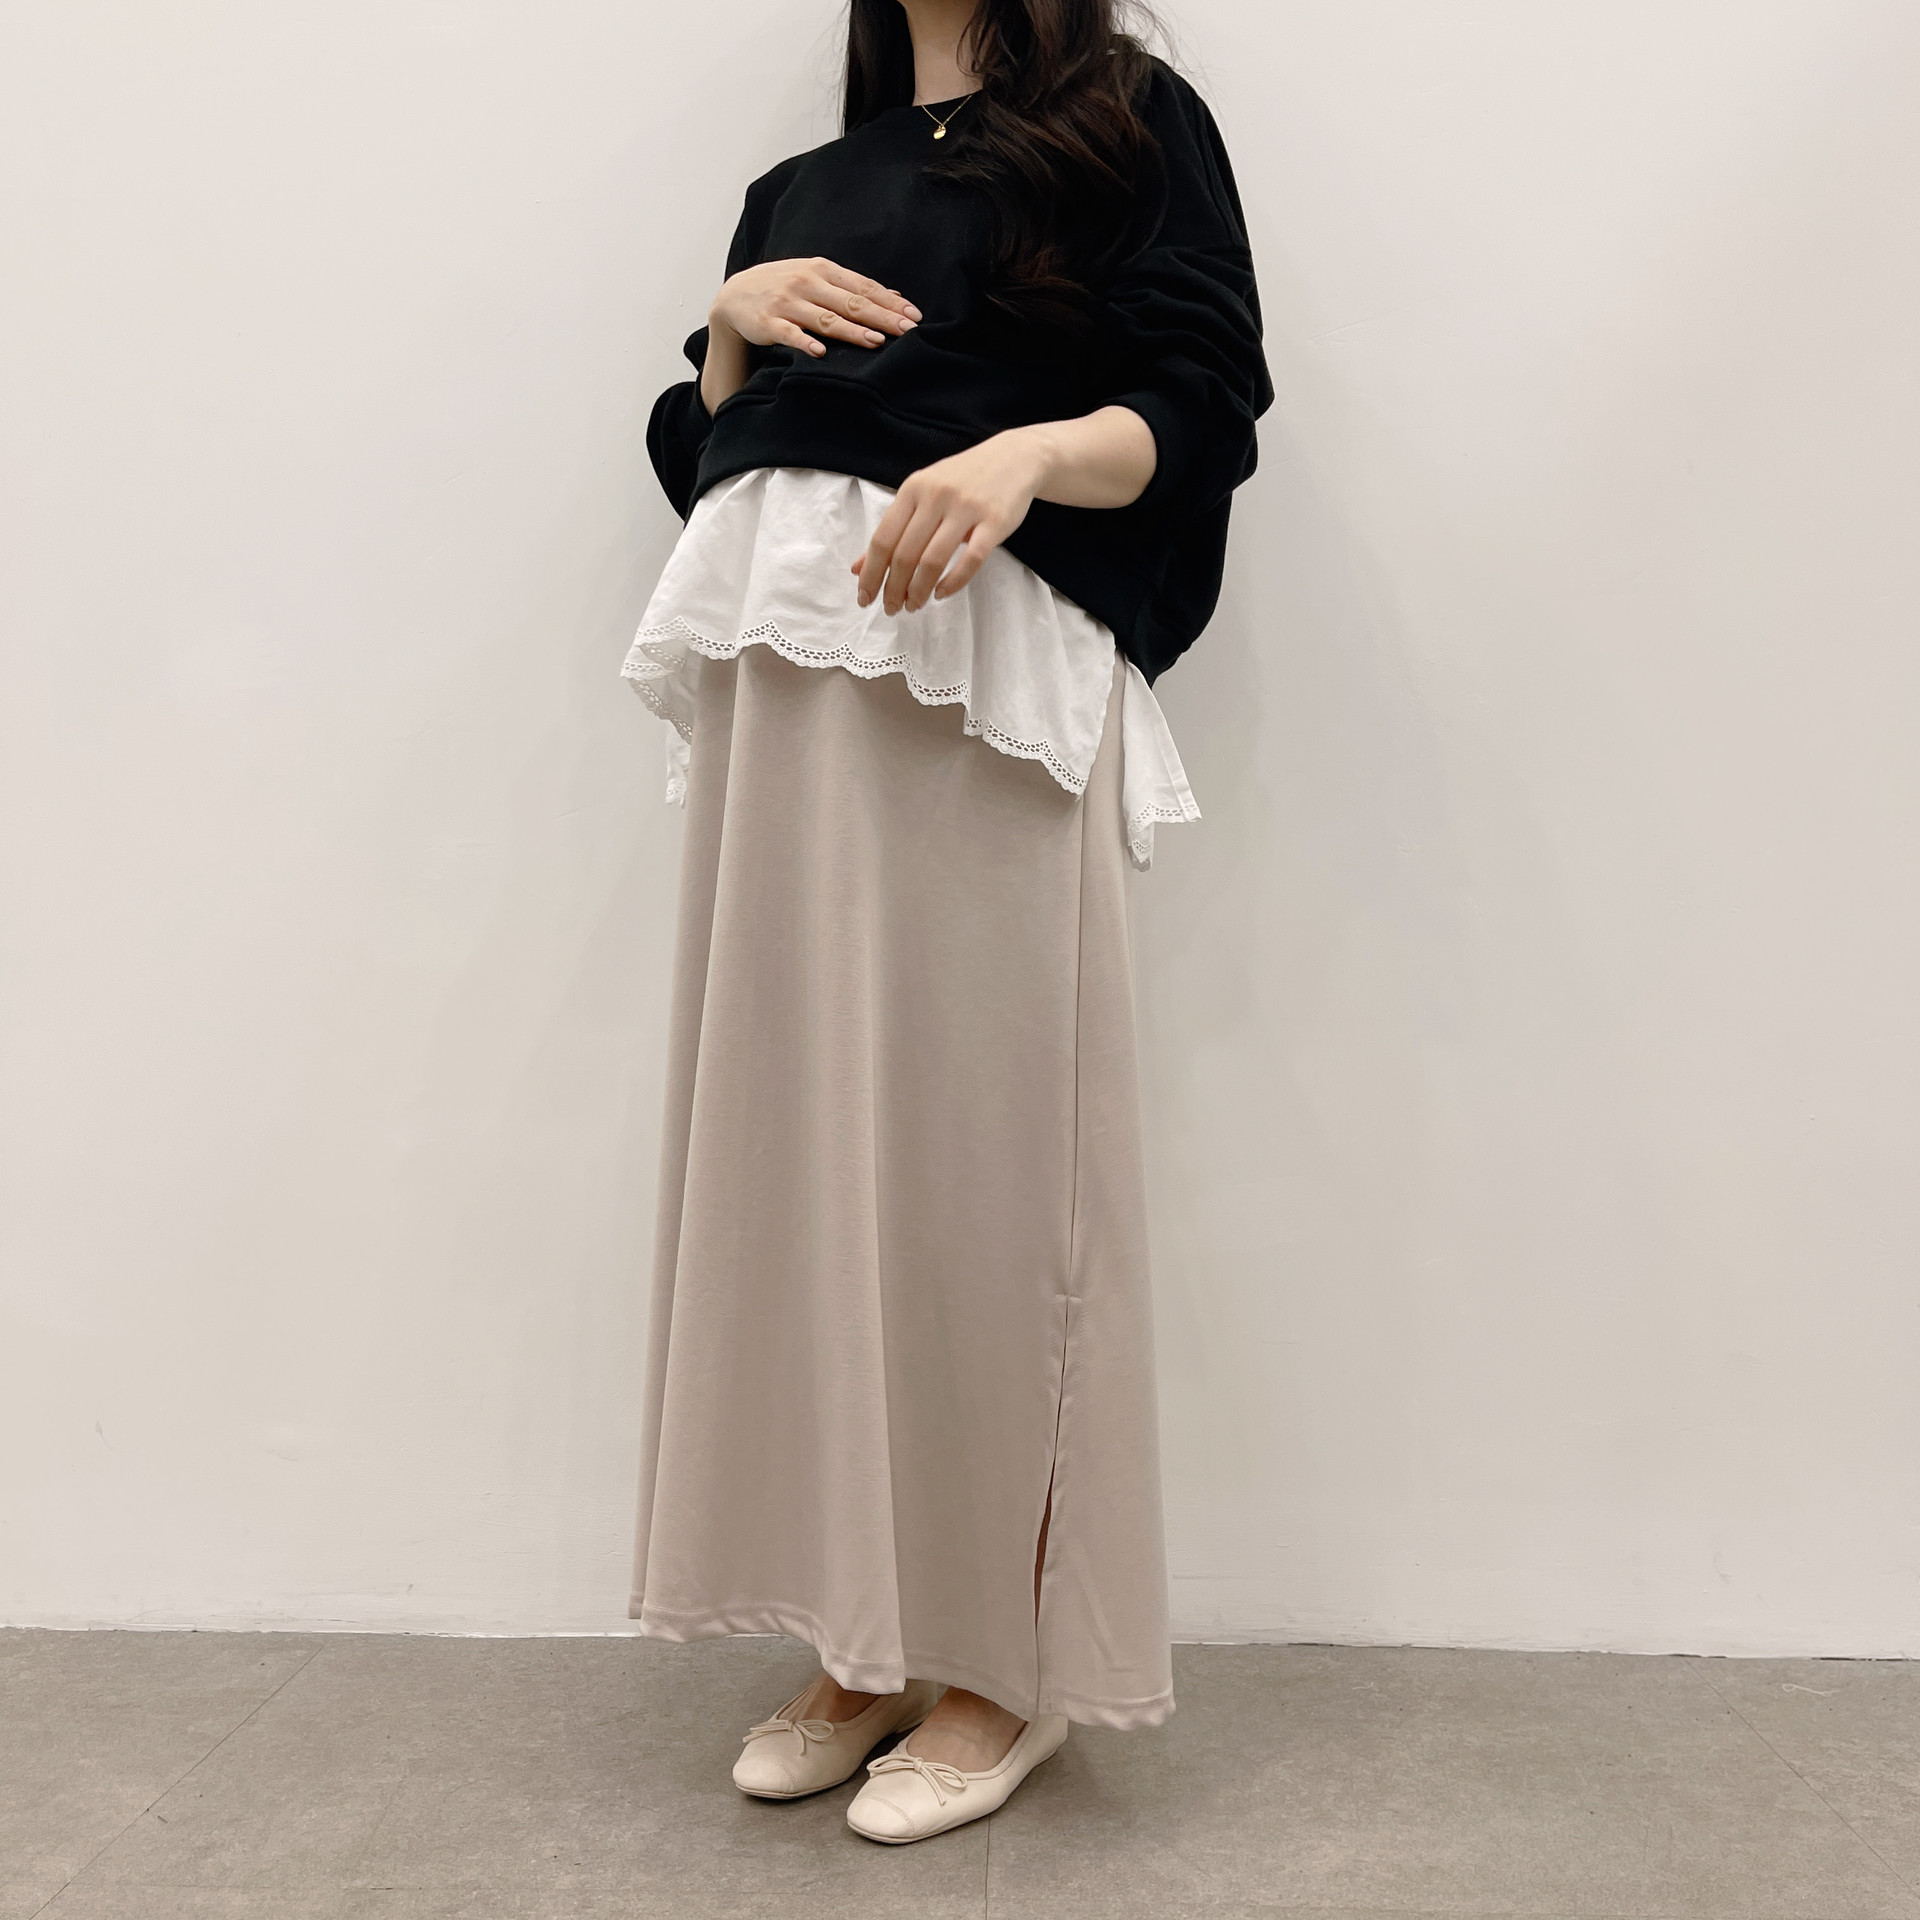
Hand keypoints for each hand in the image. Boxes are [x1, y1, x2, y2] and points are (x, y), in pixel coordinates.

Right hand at [711, 256, 919, 359]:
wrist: (735, 295)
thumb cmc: (784, 288)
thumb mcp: (817, 279)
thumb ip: (851, 288)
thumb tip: (893, 296)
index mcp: (822, 269)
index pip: (863, 287)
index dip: (890, 302)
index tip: (914, 317)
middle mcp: (806, 283)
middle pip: (850, 302)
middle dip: (881, 317)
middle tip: (907, 331)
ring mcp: (787, 302)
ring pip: (825, 319)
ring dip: (851, 331)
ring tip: (875, 342)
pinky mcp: (769, 322)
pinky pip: (790, 334)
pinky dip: (804, 343)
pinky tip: (819, 352)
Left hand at [852, 429, 1052, 614]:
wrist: (1015, 458)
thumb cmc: (962, 481)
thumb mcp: (922, 495)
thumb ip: (893, 530)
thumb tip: (859, 568)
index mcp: (913, 489)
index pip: (883, 539)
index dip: (871, 574)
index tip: (865, 598)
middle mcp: (936, 496)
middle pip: (905, 553)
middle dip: (893, 588)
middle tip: (892, 609)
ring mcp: (966, 508)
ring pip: (933, 560)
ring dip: (919, 590)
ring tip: (914, 605)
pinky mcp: (994, 522)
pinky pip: (970, 560)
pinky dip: (953, 583)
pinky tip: (941, 593)